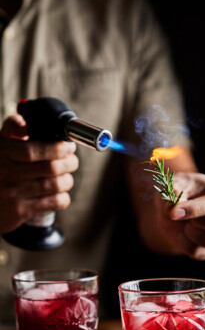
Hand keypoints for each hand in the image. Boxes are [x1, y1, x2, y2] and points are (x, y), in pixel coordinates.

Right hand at [0, 115, 78, 233]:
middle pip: (49, 168)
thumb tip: (25, 118)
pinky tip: (61, 194)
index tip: (68, 146)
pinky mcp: (20, 212)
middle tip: (72, 161)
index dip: (56, 148)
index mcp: (2, 153)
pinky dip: (63, 197)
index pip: (32, 151)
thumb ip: (11, 129)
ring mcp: (13, 194)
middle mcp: (6, 174)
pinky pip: (53, 203)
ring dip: (67, 180)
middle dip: (69, 163)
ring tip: (66, 177)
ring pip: (54, 185)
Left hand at [155, 172, 204, 259]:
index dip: (194, 209)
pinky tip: (183, 233)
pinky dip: (183, 243)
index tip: (174, 212)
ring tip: (184, 222)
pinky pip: (198, 252)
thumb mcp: (174, 184)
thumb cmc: (179, 191)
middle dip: (197, 222)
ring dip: (188, 232)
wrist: (174, 210)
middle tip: (182, 215)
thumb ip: (173, 192)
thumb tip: (172, 206)